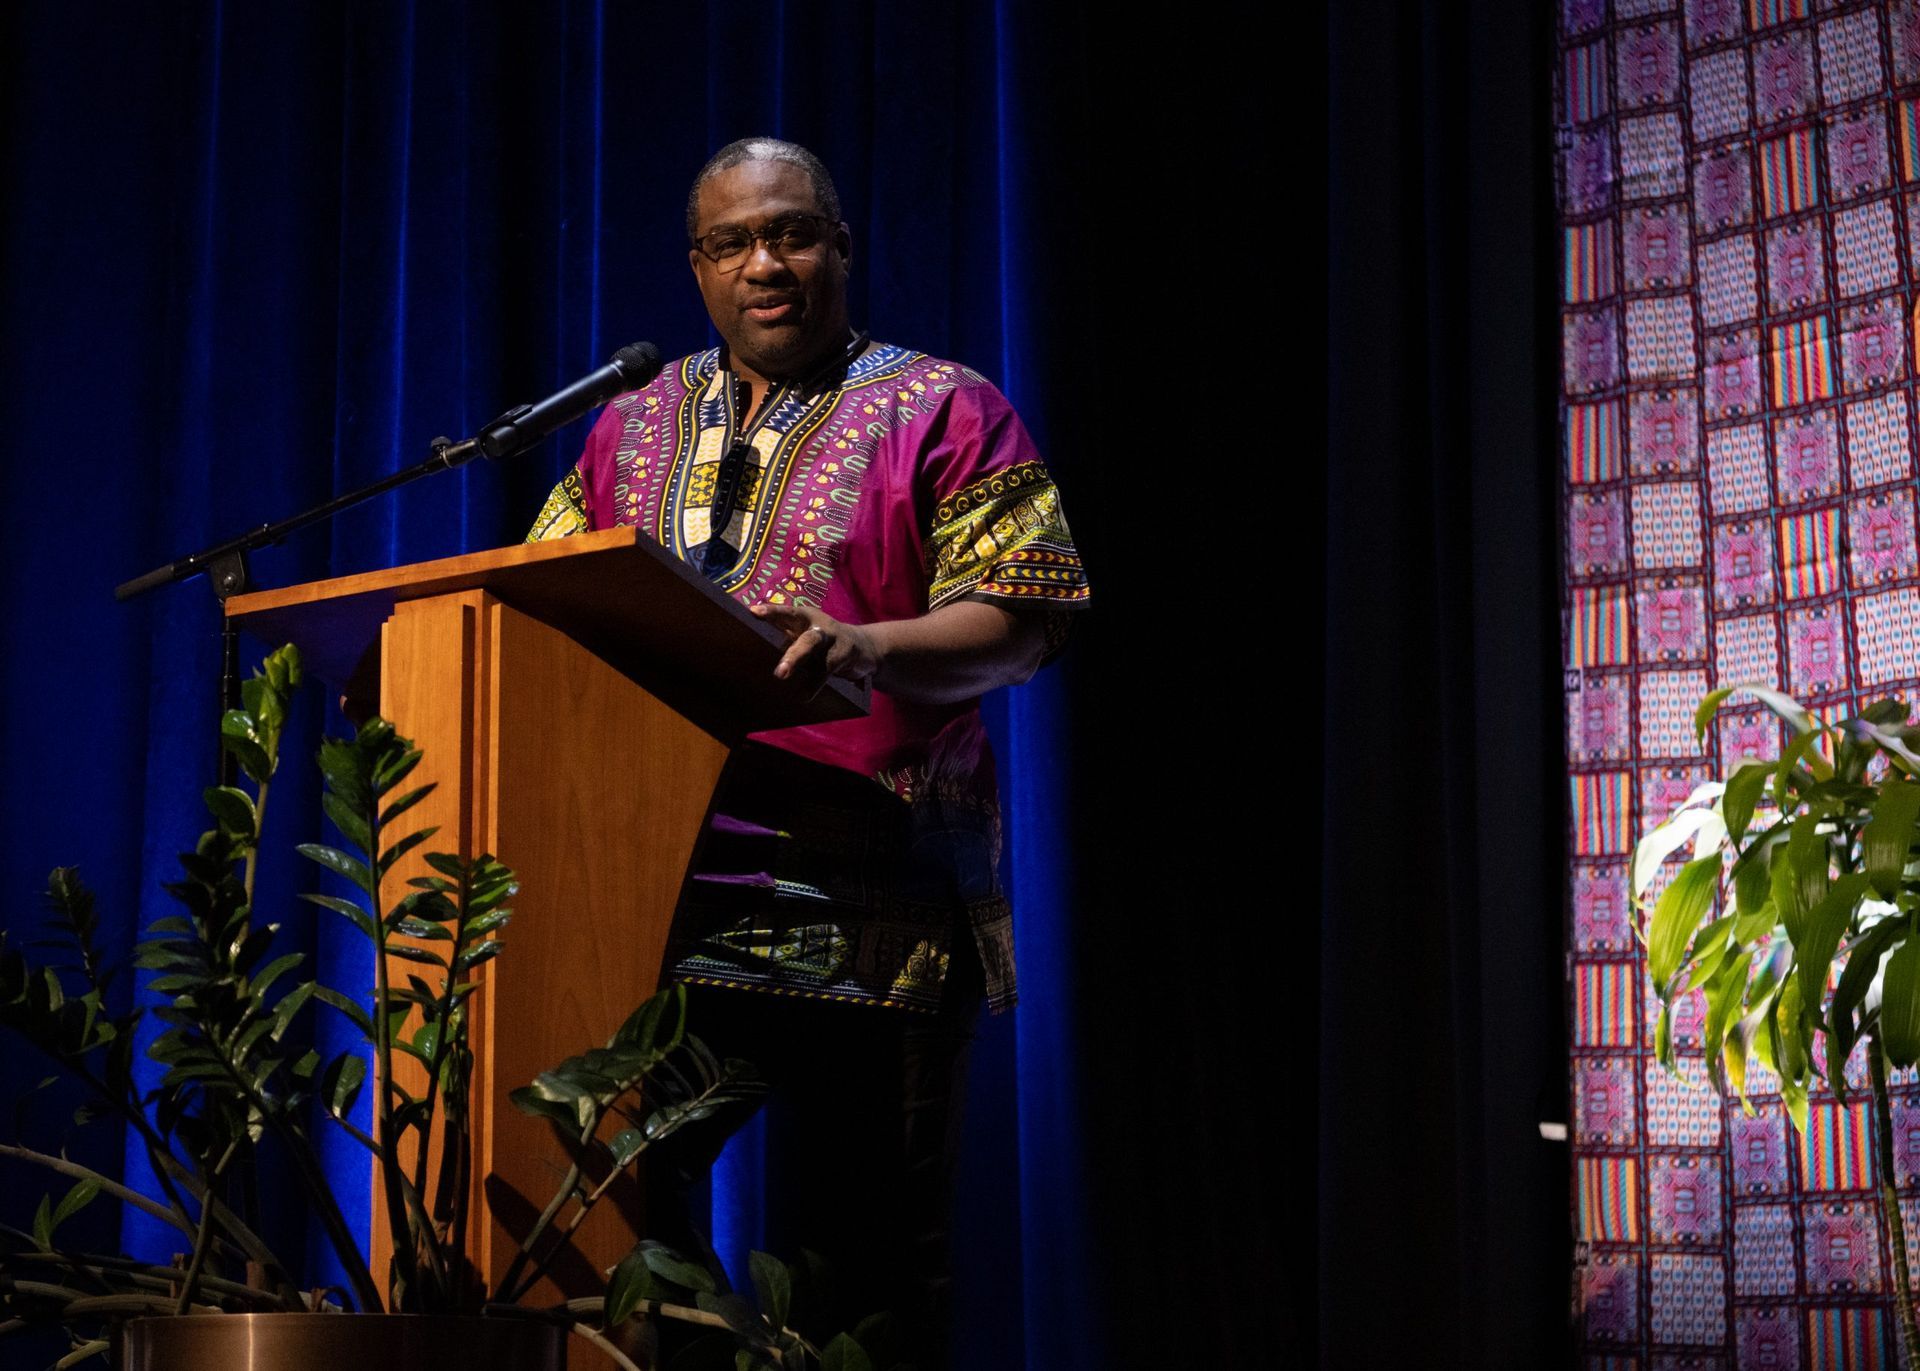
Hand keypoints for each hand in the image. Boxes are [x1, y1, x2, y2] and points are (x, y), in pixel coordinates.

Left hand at [751, 602, 881, 694]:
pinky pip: (827, 671)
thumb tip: (755, 654)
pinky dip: (813, 685)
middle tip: (779, 672)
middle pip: (808, 640)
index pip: (788, 613)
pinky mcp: (845, 656)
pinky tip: (803, 696)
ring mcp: (834, 641)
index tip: (753, 612)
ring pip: (820, 659)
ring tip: (783, 678)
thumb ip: (785, 639)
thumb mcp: (805, 634)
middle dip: (794, 655)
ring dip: (803, 669)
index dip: (772, 612)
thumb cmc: (823, 641)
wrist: (865, 646)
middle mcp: (820, 627)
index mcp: (806, 617)